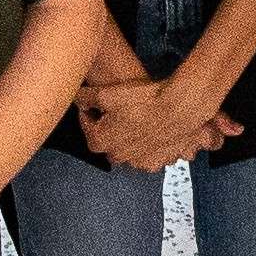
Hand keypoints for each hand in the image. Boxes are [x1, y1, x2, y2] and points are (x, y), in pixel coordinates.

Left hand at [76, 68, 222, 174]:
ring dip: (128, 140)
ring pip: (127, 151)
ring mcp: (138, 161)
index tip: (92, 108)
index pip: (87, 128)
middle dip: (108, 130)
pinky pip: (147, 156)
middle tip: (115, 115)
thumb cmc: (144, 101)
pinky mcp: (157, 162)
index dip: (89, 115)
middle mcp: (118, 155)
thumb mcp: (107, 94)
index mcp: (101, 140)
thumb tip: (77, 97)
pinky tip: (151, 131)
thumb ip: (87, 97)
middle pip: (107, 143)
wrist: (178, 108)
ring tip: (135, 122)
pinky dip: (147, 147)